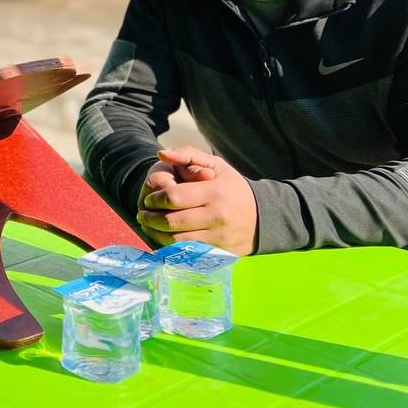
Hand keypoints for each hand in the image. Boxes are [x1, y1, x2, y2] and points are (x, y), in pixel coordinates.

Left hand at [136, 146, 257, 255]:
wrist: (265, 217)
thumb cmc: (233, 187)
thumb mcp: (216, 165)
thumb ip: (188, 155)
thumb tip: (160, 154)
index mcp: (214, 192)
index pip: (174, 197)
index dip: (155, 199)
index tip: (149, 200)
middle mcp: (216, 216)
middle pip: (172, 221)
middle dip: (151, 219)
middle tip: (142, 214)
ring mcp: (218, 236)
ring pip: (178, 241)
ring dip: (156, 234)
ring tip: (148, 226)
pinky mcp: (219, 252)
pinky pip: (188, 253)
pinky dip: (170, 247)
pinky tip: (163, 239)